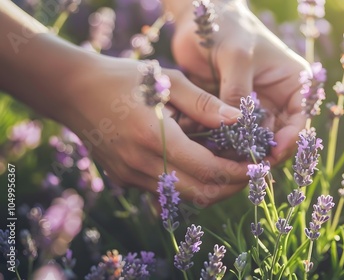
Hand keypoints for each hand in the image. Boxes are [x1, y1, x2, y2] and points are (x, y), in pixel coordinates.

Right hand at [64, 56, 248, 205]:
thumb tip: (238, 120)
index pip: (209, 170)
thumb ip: (204, 103)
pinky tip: (199, 167)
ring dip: (212, 187)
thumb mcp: (166, 80)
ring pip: (184, 198)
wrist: (74, 91)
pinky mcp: (125, 179)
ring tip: (229, 168)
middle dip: (232, 187)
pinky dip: (189, 185)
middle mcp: (142, 165)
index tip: (259, 166)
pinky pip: (165, 193)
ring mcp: (131, 176)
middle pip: (200, 194)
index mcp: (155, 138)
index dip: (239, 172)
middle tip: (250, 172)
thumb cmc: (124, 79)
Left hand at [171, 0, 308, 164]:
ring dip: (247, 151)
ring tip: (233, 161)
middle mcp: (279, 98)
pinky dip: (229, 145)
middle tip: (251, 166)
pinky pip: (236, 135)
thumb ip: (239, 92)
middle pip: (281, 135)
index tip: (273, 152)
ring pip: (258, 140)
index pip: (301, 118)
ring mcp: (257, 107)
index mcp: (294, 82)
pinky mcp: (234, 112)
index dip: (291, 139)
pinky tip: (219, 151)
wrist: (200, 20)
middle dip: (267, 151)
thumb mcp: (237, 57)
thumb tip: (238, 128)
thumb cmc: (227, 29)